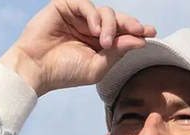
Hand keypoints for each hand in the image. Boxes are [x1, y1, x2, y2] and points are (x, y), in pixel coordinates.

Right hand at [0, 0, 156, 95]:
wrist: (37, 69)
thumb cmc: (65, 72)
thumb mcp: (97, 67)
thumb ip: (117, 53)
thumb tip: (140, 41)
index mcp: (99, 44)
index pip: (122, 33)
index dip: (136, 31)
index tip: (151, 32)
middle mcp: (91, 28)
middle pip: (117, 20)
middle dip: (129, 24)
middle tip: (140, 30)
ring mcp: (78, 17)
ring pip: (105, 11)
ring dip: (110, 25)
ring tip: (105, 42)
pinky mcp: (65, 6)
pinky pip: (86, 4)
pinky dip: (94, 15)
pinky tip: (96, 31)